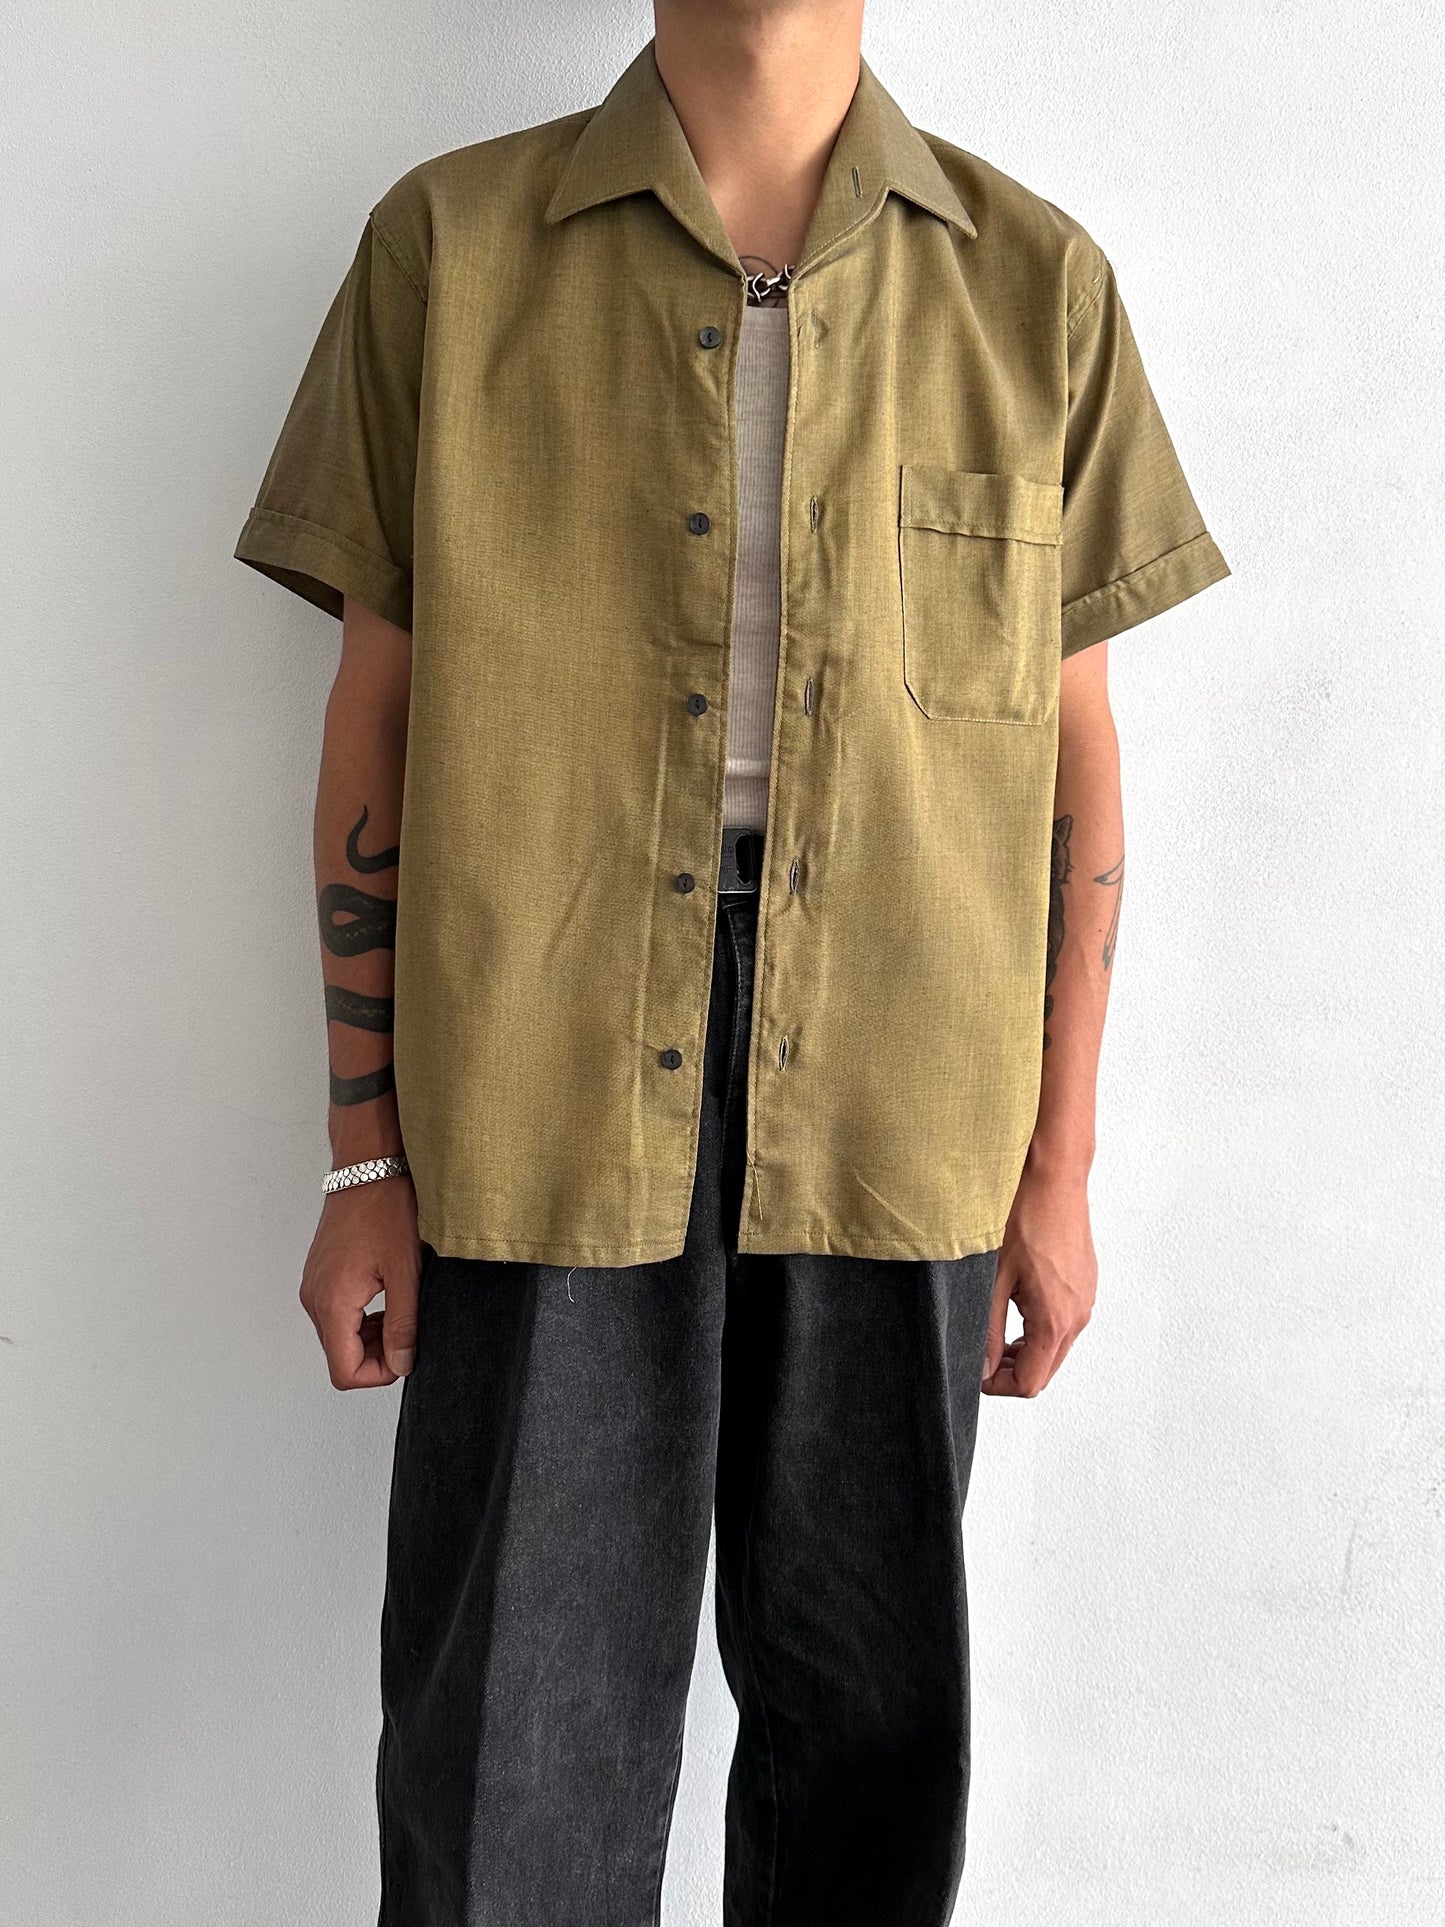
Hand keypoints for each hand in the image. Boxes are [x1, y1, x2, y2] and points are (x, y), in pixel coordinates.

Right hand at [299, 1175, 420, 1388]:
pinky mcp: (319, 1276)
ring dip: (370, 1337)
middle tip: (409, 1330)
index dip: (379, 1374)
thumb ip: (403, 1324)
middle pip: (340, 1357)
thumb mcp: (405, 1272)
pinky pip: (336, 1314)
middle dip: (377, 1355)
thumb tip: (402, 1364)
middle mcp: (314, 1299)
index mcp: (333, 1303)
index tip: (405, 1354)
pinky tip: (386, 1296)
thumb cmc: (386, 1209)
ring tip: (402, 1310)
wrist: (367, 1167)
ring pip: (338, 1337)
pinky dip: (361, 1318)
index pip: (345, 1372)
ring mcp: (314, 1286)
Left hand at [982, 1152, 1096, 1396]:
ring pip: (1056, 1346)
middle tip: (981, 1352)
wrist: (1053, 1176)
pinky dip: (1040, 1326)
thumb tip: (983, 1368)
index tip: (975, 1370)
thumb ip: (988, 1330)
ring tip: (994, 1326)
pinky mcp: (1086, 1283)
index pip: (1030, 1382)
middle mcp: (1078, 1315)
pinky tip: (1016, 1302)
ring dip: (1026, 1348)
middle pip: (1046, 1369)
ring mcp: (1086, 1298)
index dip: (998, 1385)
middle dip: (1012, 1370)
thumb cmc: (1022, 1218)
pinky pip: (1065, 1320)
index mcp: (1055, 1320)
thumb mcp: (992, 1279)